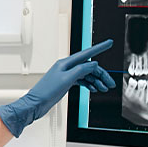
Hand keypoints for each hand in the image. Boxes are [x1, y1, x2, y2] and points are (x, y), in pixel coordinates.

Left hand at [0, 39, 116, 136]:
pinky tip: (95, 88)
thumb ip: (81, 70)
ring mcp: (67, 75)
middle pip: (89, 67)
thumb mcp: (67, 79)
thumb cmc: (47, 92)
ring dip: (97, 81)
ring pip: (87, 75)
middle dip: (101, 75)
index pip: (87, 53)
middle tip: (110, 84)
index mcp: (66, 63)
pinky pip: (82, 80)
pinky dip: (89, 84)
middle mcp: (67, 67)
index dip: (99, 48)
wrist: (36, 104)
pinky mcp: (66, 83)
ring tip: (104, 89)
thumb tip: (93, 63)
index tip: (109, 43)